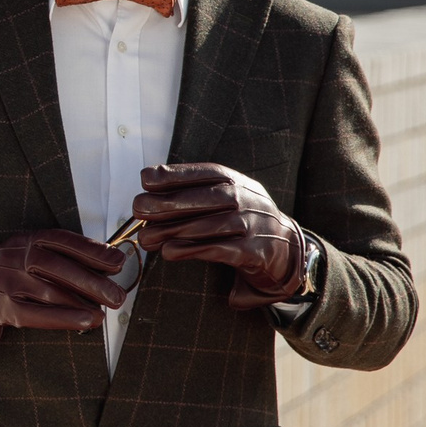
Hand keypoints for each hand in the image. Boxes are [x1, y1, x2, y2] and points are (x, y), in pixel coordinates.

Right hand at [0, 228, 128, 335]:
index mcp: (30, 239)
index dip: (92, 251)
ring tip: (104, 311)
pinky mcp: (6, 307)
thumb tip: (109, 264)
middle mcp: (20, 257)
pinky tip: (85, 322)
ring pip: (51, 292)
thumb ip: (66, 254)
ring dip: (81, 303)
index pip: (64, 242)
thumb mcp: (34, 249)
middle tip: (117, 295)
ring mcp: (10, 282)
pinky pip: (37, 314)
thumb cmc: (14, 267)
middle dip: (92, 281)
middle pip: (59, 268)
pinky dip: (64, 318)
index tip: (117, 262)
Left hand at [132, 163, 308, 309]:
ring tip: (146, 238)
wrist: (286, 250)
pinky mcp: (255, 251)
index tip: (146, 179)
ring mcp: (254, 225)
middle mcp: (248, 199)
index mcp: (239, 182)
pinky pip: (221, 250)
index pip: (207, 173)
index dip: (176, 174)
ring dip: (174, 231)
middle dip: (169, 203)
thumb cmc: (243, 221)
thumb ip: (195, 191)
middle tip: (139, 208)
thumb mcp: (226, 199)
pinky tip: (169, 252)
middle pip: (207, 198)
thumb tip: (149, 184)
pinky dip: (193, 250)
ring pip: (210, 226)